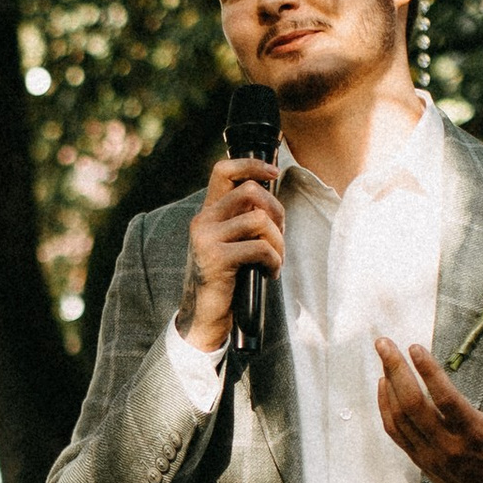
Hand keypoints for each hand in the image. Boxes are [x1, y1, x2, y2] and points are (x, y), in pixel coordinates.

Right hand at [177, 154, 283, 351]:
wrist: (204, 317)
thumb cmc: (226, 280)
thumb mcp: (230, 244)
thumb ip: (242, 220)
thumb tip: (272, 201)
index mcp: (207, 213)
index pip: (223, 170)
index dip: (251, 164)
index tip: (274, 173)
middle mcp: (203, 220)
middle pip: (251, 191)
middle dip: (277, 211)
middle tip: (280, 236)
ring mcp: (207, 239)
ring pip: (260, 220)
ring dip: (278, 243)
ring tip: (276, 261)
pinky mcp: (217, 259)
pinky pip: (260, 248)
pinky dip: (274, 261)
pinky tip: (270, 274)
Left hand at [374, 338, 482, 482]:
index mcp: (475, 435)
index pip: (446, 401)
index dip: (429, 374)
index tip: (415, 348)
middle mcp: (448, 445)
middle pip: (414, 405)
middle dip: (396, 371)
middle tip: (384, 343)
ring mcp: (429, 453)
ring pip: (400, 416)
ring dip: (388, 383)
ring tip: (383, 354)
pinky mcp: (418, 459)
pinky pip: (395, 431)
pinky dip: (385, 406)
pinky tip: (383, 383)